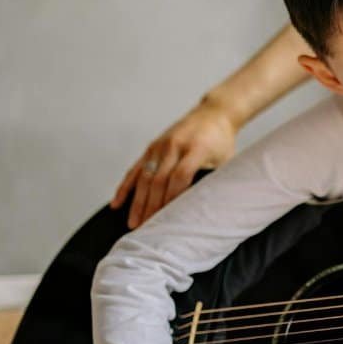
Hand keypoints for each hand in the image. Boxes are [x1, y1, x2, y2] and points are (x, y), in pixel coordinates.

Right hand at [111, 101, 236, 227]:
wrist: (214, 113)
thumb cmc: (222, 142)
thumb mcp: (225, 160)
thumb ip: (212, 180)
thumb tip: (202, 209)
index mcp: (196, 148)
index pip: (180, 176)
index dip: (173, 198)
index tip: (168, 219)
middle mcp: (175, 145)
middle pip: (158, 180)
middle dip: (152, 207)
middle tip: (147, 230)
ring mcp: (160, 145)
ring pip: (144, 177)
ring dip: (137, 202)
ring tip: (133, 224)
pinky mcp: (151, 147)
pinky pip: (135, 169)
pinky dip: (125, 188)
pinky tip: (116, 203)